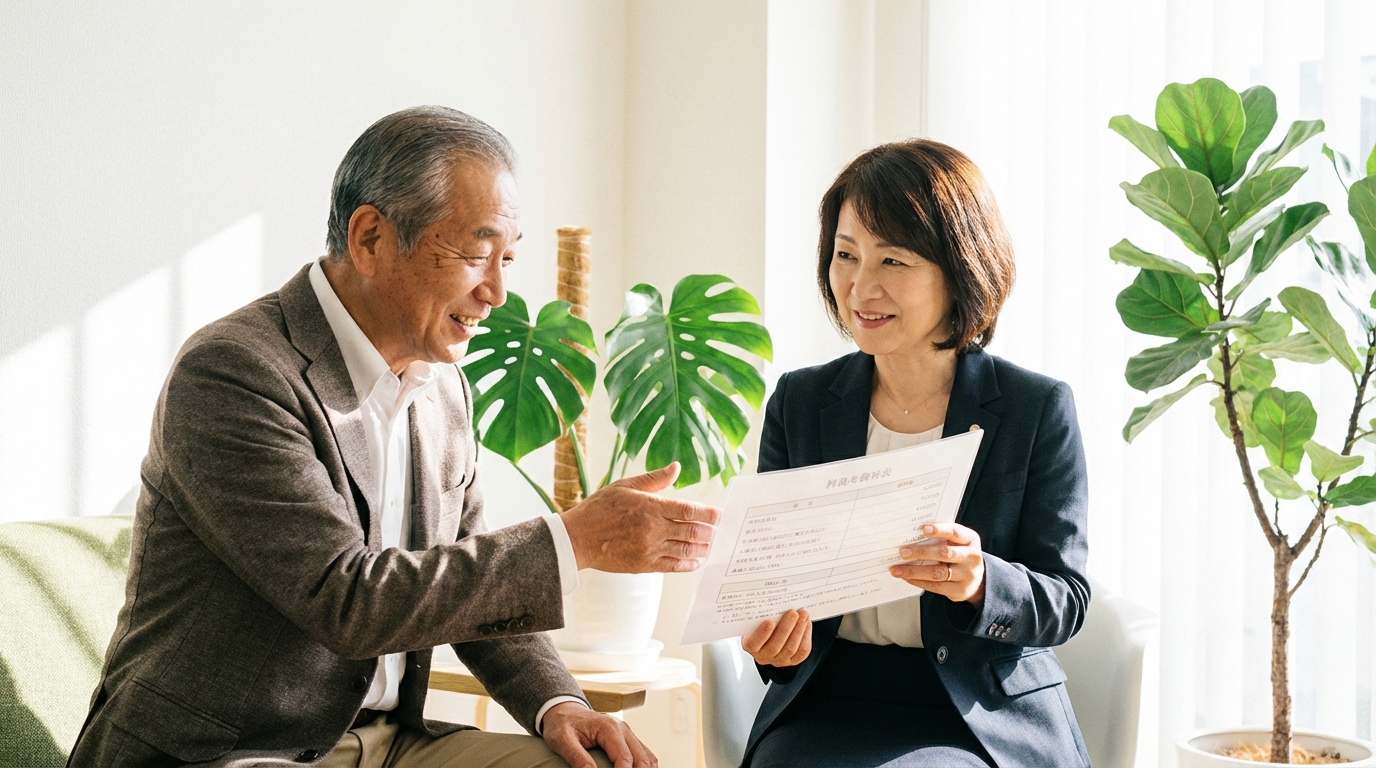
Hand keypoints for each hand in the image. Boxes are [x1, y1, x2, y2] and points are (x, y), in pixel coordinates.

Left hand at [542, 702, 655, 767]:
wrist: (564, 711)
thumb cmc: (562, 724)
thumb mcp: (562, 741)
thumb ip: (577, 758)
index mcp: (609, 728)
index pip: (625, 759)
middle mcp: (623, 729)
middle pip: (642, 759)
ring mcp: (627, 734)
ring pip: (648, 758)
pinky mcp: (627, 739)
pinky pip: (644, 755)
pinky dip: (644, 767)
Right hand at [560, 462, 719, 572]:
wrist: (577, 538)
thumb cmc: (599, 509)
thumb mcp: (625, 486)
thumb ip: (654, 479)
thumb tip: (676, 467)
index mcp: (650, 507)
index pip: (688, 510)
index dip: (708, 513)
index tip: (719, 514)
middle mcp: (653, 529)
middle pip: (693, 531)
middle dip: (710, 531)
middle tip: (719, 530)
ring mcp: (649, 549)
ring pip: (686, 550)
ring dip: (703, 548)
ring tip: (712, 544)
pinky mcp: (644, 565)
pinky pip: (674, 566)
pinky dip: (689, 563)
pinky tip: (697, 559)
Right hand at [741, 609, 811, 666]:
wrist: (772, 635)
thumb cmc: (762, 623)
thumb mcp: (757, 619)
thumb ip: (762, 614)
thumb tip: (774, 600)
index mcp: (751, 645)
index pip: (754, 643)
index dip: (762, 634)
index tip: (769, 622)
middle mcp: (764, 656)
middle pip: (775, 646)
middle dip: (786, 628)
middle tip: (793, 613)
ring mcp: (778, 660)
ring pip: (790, 649)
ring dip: (798, 630)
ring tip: (803, 615)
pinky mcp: (792, 661)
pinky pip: (801, 652)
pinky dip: (805, 636)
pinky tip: (807, 623)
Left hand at [890, 523, 985, 604]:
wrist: (976, 579)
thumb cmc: (960, 554)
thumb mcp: (957, 542)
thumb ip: (941, 538)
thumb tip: (912, 537)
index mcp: (970, 540)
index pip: (955, 532)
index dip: (939, 530)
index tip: (923, 529)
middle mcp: (972, 557)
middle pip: (944, 553)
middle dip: (921, 552)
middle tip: (902, 552)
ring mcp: (968, 575)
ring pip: (937, 573)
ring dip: (914, 571)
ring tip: (897, 569)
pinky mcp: (960, 590)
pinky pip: (936, 586)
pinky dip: (918, 581)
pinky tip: (907, 578)